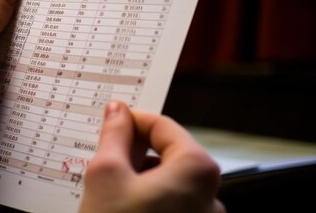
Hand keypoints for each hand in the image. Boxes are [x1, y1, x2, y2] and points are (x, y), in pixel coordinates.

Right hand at [79, 101, 224, 212]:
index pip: (163, 126)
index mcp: (197, 170)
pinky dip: (148, 200)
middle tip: (104, 158)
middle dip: (135, 152)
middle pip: (167, 155)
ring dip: (139, 178)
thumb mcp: (106, 175)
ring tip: (109, 191)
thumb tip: (118, 111)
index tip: (109, 123)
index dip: (131, 120)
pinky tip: (121, 207)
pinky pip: (171, 205)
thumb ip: (114, 136)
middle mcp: (211, 194)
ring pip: (168, 183)